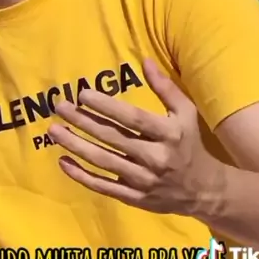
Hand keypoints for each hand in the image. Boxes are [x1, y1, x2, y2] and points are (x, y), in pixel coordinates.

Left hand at [48, 58, 224, 215]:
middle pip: (112, 138)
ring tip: (54, 131)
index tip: (83, 94)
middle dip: (83, 121)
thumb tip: (145, 60)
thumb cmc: (191, 144)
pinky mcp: (134, 198)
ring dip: (75, 146)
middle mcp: (155, 158)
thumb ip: (165, 88)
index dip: (107, 106)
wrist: (204, 190)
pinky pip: (102, 186)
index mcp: (169, 134)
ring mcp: (143, 180)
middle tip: (60, 107)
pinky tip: (63, 161)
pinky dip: (81, 175)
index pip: (132, 118)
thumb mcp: (186, 113)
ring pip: (103, 162)